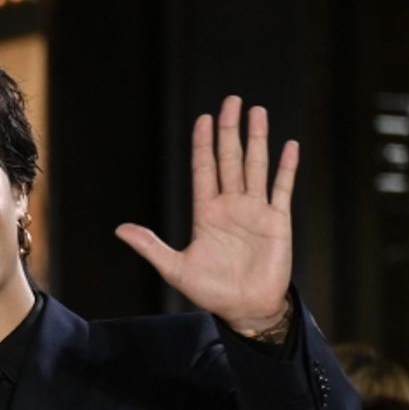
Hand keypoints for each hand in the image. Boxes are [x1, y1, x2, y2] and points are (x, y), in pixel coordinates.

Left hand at [116, 97, 296, 330]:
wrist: (245, 308)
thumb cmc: (211, 291)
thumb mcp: (174, 268)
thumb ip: (149, 246)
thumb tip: (119, 230)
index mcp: (206, 213)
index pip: (204, 170)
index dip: (203, 145)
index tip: (203, 119)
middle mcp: (230, 206)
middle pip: (230, 159)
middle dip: (229, 131)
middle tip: (230, 101)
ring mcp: (255, 210)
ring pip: (256, 166)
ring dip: (257, 139)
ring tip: (257, 112)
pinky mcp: (277, 220)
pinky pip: (282, 188)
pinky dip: (286, 167)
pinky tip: (288, 145)